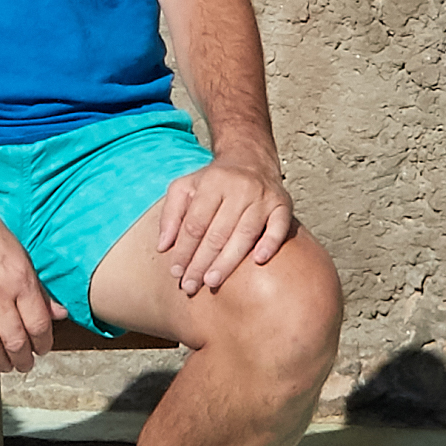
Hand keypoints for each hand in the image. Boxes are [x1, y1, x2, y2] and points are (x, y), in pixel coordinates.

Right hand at [0, 199, 58, 373]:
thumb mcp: (23, 256)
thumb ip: (39, 289)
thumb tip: (57, 314)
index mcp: (19, 280)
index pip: (37, 324)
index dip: (43, 343)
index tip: (43, 349)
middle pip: (15, 340)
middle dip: (24, 358)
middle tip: (26, 364)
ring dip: (1, 362)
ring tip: (7, 365)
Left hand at [148, 157, 299, 300]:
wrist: (251, 160)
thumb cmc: (214, 181)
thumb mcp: (184, 187)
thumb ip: (170, 215)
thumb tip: (163, 247)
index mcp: (212, 183)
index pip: (195, 224)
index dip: (184, 250)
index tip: (175, 272)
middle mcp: (239, 188)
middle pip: (218, 233)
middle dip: (202, 262)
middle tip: (191, 286)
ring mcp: (263, 197)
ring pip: (245, 234)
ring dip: (228, 262)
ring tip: (212, 282)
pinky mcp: (283, 204)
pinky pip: (279, 227)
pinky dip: (269, 244)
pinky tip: (258, 262)